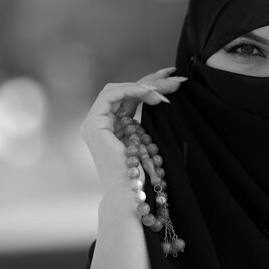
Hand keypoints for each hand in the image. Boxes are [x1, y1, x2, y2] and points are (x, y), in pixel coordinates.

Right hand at [80, 67, 186, 194]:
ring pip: (119, 89)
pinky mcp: (93, 124)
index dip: (150, 84)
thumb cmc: (143, 173)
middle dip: (152, 80)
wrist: (131, 192)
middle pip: (125, 90)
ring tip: (166, 91)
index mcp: (113, 124)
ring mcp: (93, 122)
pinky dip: (132, 90)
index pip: (130, 96)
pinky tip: (151, 94)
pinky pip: (112, 95)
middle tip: (175, 76)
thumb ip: (146, 119)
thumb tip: (162, 96)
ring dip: (145, 86)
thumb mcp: (147, 138)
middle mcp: (100, 121)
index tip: (173, 79)